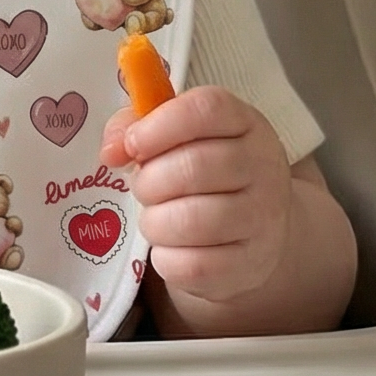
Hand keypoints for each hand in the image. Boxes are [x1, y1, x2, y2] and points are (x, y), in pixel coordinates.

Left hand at [100, 86, 293, 307]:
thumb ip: (135, 127)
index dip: (158, 126)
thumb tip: (111, 151)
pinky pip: (192, 266)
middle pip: (193, 167)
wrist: (256, 232)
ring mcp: (262, 219)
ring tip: (156, 218)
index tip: (132, 145)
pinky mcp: (250, 265)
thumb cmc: (206, 175)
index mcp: (246, 124)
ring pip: (191, 220)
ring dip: (155, 222)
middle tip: (143, 188)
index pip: (207, 109)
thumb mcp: (178, 136)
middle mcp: (263, 167)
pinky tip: (170, 248)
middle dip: (149, 181)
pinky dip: (166, 259)